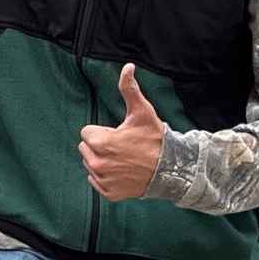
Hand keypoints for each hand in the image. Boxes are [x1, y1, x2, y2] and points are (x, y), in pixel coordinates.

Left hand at [79, 64, 165, 200]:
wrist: (172, 169)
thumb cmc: (155, 139)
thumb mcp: (142, 112)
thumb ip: (129, 89)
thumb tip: (127, 66)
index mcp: (100, 142)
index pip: (87, 132)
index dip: (103, 131)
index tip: (119, 134)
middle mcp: (97, 163)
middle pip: (86, 148)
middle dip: (100, 146)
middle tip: (122, 147)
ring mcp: (102, 180)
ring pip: (90, 165)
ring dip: (102, 161)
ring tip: (124, 159)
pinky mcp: (108, 193)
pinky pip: (97, 182)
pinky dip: (107, 177)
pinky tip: (123, 172)